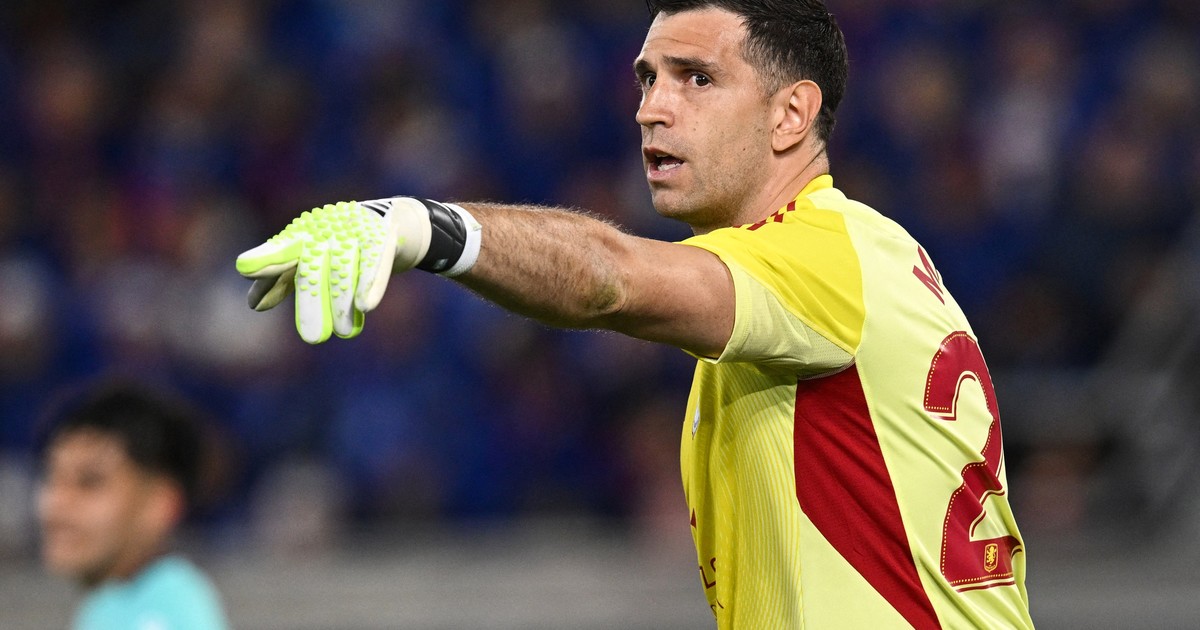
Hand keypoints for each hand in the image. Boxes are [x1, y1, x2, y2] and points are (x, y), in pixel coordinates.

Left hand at [235, 198, 434, 343]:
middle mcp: (322, 230)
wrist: (385, 221)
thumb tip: (253, 305)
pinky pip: (374, 262)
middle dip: (313, 303)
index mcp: (300, 236)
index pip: (279, 251)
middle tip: (313, 338)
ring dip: (342, 303)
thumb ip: (279, 280)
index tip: (244, 267)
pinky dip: (370, 284)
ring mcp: (351, 231)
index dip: (264, 260)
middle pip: (313, 269)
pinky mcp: (379, 235)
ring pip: (343, 270)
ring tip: (344, 332)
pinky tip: (366, 307)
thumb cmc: (335, 246)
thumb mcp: (306, 261)